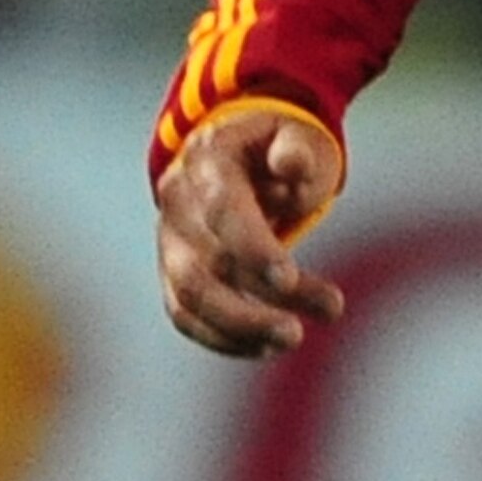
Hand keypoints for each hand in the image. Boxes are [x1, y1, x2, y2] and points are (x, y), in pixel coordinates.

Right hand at [156, 103, 346, 360]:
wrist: (241, 155)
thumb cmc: (279, 147)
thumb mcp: (299, 133)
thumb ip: (299, 148)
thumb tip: (292, 167)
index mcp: (207, 159)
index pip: (221, 208)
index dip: (252, 248)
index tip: (288, 280)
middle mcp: (178, 200)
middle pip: (206, 262)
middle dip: (254, 301)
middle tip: (312, 322)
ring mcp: (169, 239)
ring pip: (189, 295)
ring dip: (239, 327)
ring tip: (291, 339)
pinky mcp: (174, 272)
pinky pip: (186, 314)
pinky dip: (223, 338)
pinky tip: (266, 347)